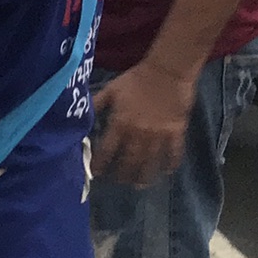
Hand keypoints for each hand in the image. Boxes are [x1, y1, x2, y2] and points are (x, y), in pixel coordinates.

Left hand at [92, 60, 196, 186]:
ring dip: (145, 175)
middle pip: (129, 160)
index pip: (107, 149)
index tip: (96, 173)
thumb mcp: (111, 90)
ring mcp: (159, 134)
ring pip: (150, 161)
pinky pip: (174, 152)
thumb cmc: (136, 79)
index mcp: (120, 123)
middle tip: (118, 182)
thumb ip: (96, 105)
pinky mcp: (176, 132)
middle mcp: (138, 133)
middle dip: (123, 174)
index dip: (100, 163)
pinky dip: (171, 163)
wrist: (167, 72)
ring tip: (140, 185)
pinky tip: (167, 172)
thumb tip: (81, 117)